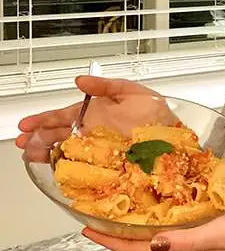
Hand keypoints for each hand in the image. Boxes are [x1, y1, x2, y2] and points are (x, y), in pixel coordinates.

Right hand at [16, 76, 173, 161]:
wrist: (176, 142)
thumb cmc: (159, 116)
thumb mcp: (134, 92)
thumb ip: (106, 85)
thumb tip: (82, 80)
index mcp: (98, 113)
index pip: (64, 116)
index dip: (44, 119)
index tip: (26, 124)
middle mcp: (95, 133)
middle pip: (60, 135)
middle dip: (38, 138)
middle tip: (22, 142)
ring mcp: (99, 152)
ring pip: (65, 152)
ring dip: (46, 152)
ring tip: (30, 154)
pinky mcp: (106, 168)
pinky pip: (82, 169)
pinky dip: (65, 168)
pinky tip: (53, 168)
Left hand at [82, 202, 224, 250]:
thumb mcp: (217, 233)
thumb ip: (186, 240)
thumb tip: (153, 242)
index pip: (136, 249)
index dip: (109, 241)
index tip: (86, 228)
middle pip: (138, 247)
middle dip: (114, 236)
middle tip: (95, 218)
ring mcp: (191, 246)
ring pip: (151, 241)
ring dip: (131, 231)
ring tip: (117, 213)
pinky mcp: (201, 237)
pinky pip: (167, 233)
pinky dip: (151, 224)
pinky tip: (154, 211)